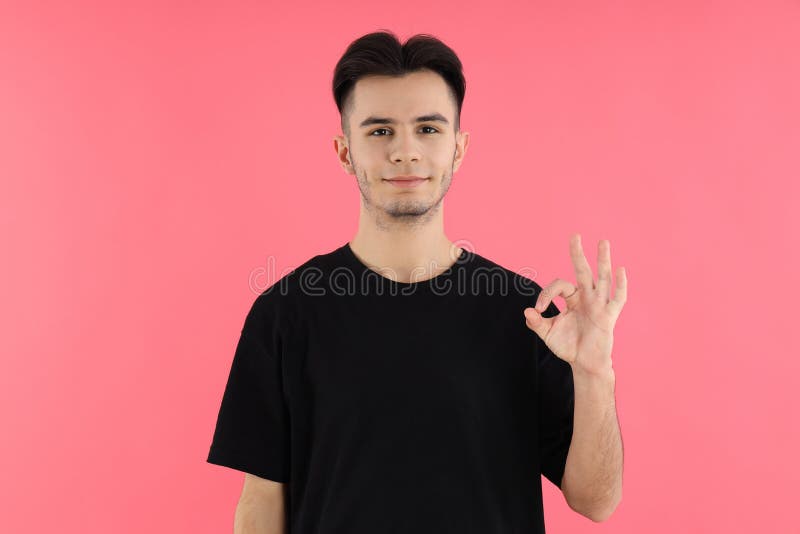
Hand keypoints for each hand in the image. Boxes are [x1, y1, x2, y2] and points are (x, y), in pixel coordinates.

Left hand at [523, 234, 626, 375]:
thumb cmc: (568, 346)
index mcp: (573, 299)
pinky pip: (617, 299)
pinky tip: (621, 270)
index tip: (538, 310)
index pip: (559, 286)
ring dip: (602, 260)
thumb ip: (537, 323)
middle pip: (583, 271)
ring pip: (602, 278)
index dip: (546, 294)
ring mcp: (599, 305)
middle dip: (578, 254)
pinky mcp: (608, 316)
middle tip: (574, 235)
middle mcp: (587, 298)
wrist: (584, 364)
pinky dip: (620, 285)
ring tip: (603, 242)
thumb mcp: (548, 334)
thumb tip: (527, 312)